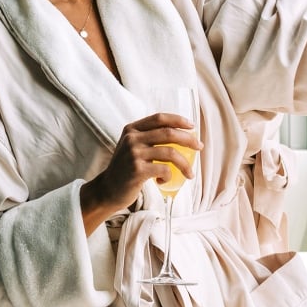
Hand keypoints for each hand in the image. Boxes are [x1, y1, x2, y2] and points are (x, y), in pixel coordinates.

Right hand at [79, 113, 202, 235]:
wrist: (108, 189)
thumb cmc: (125, 168)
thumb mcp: (132, 146)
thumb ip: (148, 137)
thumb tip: (180, 134)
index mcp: (132, 129)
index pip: (159, 118)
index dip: (178, 120)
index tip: (192, 126)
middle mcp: (132, 138)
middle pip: (168, 133)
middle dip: (188, 139)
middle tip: (199, 147)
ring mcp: (134, 153)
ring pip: (170, 152)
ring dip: (185, 164)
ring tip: (190, 173)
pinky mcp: (137, 170)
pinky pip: (164, 170)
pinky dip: (169, 176)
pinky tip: (163, 180)